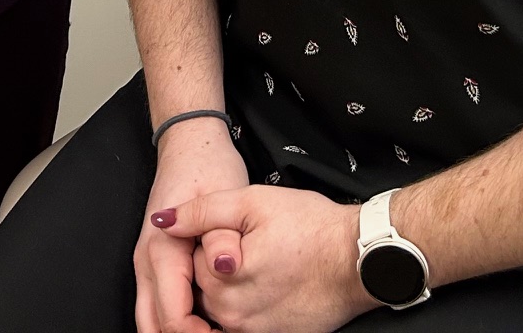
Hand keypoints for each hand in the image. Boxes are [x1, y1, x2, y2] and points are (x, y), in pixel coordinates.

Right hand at [136, 119, 249, 332]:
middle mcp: (147, 261)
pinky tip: (205, 318)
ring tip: (213, 329)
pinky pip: (159, 304)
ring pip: (151, 318)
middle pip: (152, 326)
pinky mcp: (156, 263)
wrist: (190, 146)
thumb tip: (225, 266)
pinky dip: (177, 318)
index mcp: (162, 250)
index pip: (172, 316)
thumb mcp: (224, 196)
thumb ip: (223, 237)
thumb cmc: (206, 168)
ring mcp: (148, 264)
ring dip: (177, 329)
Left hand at [153, 185, 372, 332]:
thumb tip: (162, 221)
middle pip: (205, 288)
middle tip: (258, 245)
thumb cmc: (312, 228)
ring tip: (266, 265)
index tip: (243, 232)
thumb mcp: (253, 202)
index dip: (214, 240)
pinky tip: (272, 286)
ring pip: (223, 308)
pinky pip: (244, 324)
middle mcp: (232, 317)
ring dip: (234, 287)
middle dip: (220, 267)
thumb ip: (201, 212)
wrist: (359, 260)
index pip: (192, 261)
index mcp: (222, 282)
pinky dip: (249, 306)